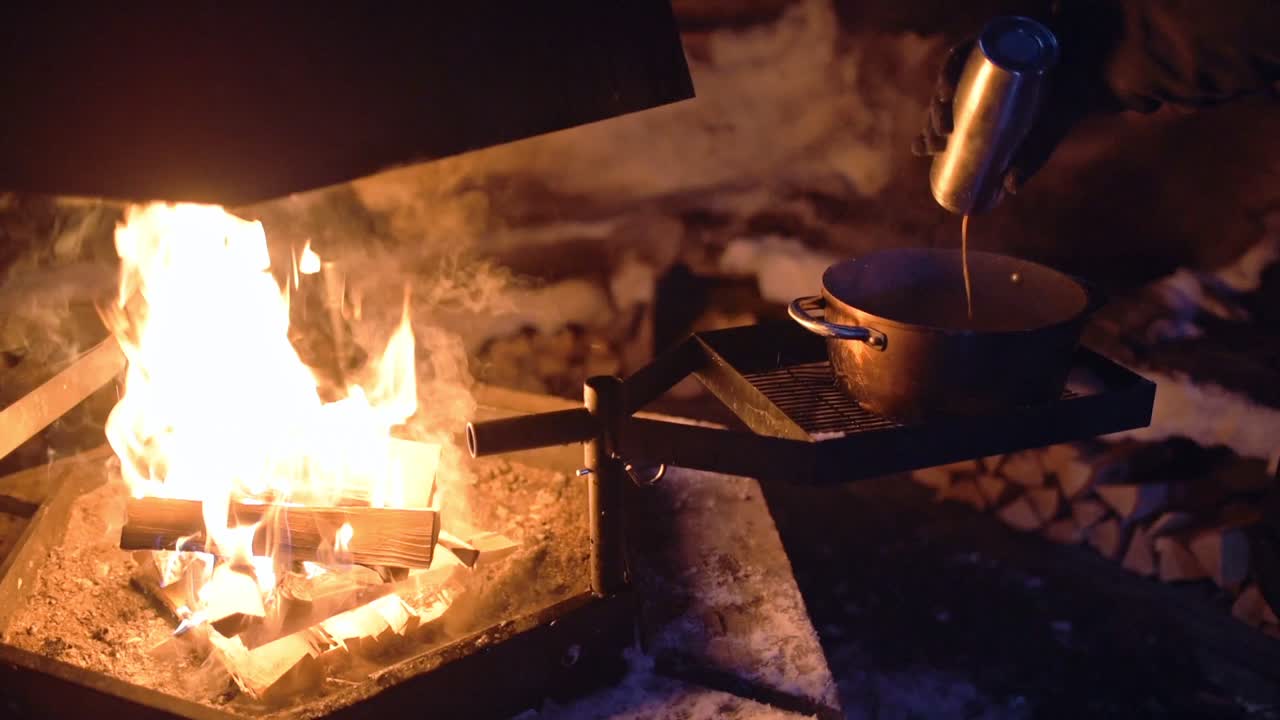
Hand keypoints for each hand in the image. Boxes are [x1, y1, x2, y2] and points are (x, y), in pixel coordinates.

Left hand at [911, 37, 1089, 195]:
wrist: (1088, 71)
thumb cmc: (1059, 106)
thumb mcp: (1042, 137)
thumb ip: (1028, 162)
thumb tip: (1010, 188)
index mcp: (976, 105)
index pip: (941, 119)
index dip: (925, 132)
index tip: (922, 148)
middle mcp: (973, 82)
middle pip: (940, 102)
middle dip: (930, 123)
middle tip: (936, 143)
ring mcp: (980, 61)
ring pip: (946, 81)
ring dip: (936, 105)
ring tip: (942, 126)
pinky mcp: (990, 42)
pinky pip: (962, 54)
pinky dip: (949, 71)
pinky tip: (945, 91)